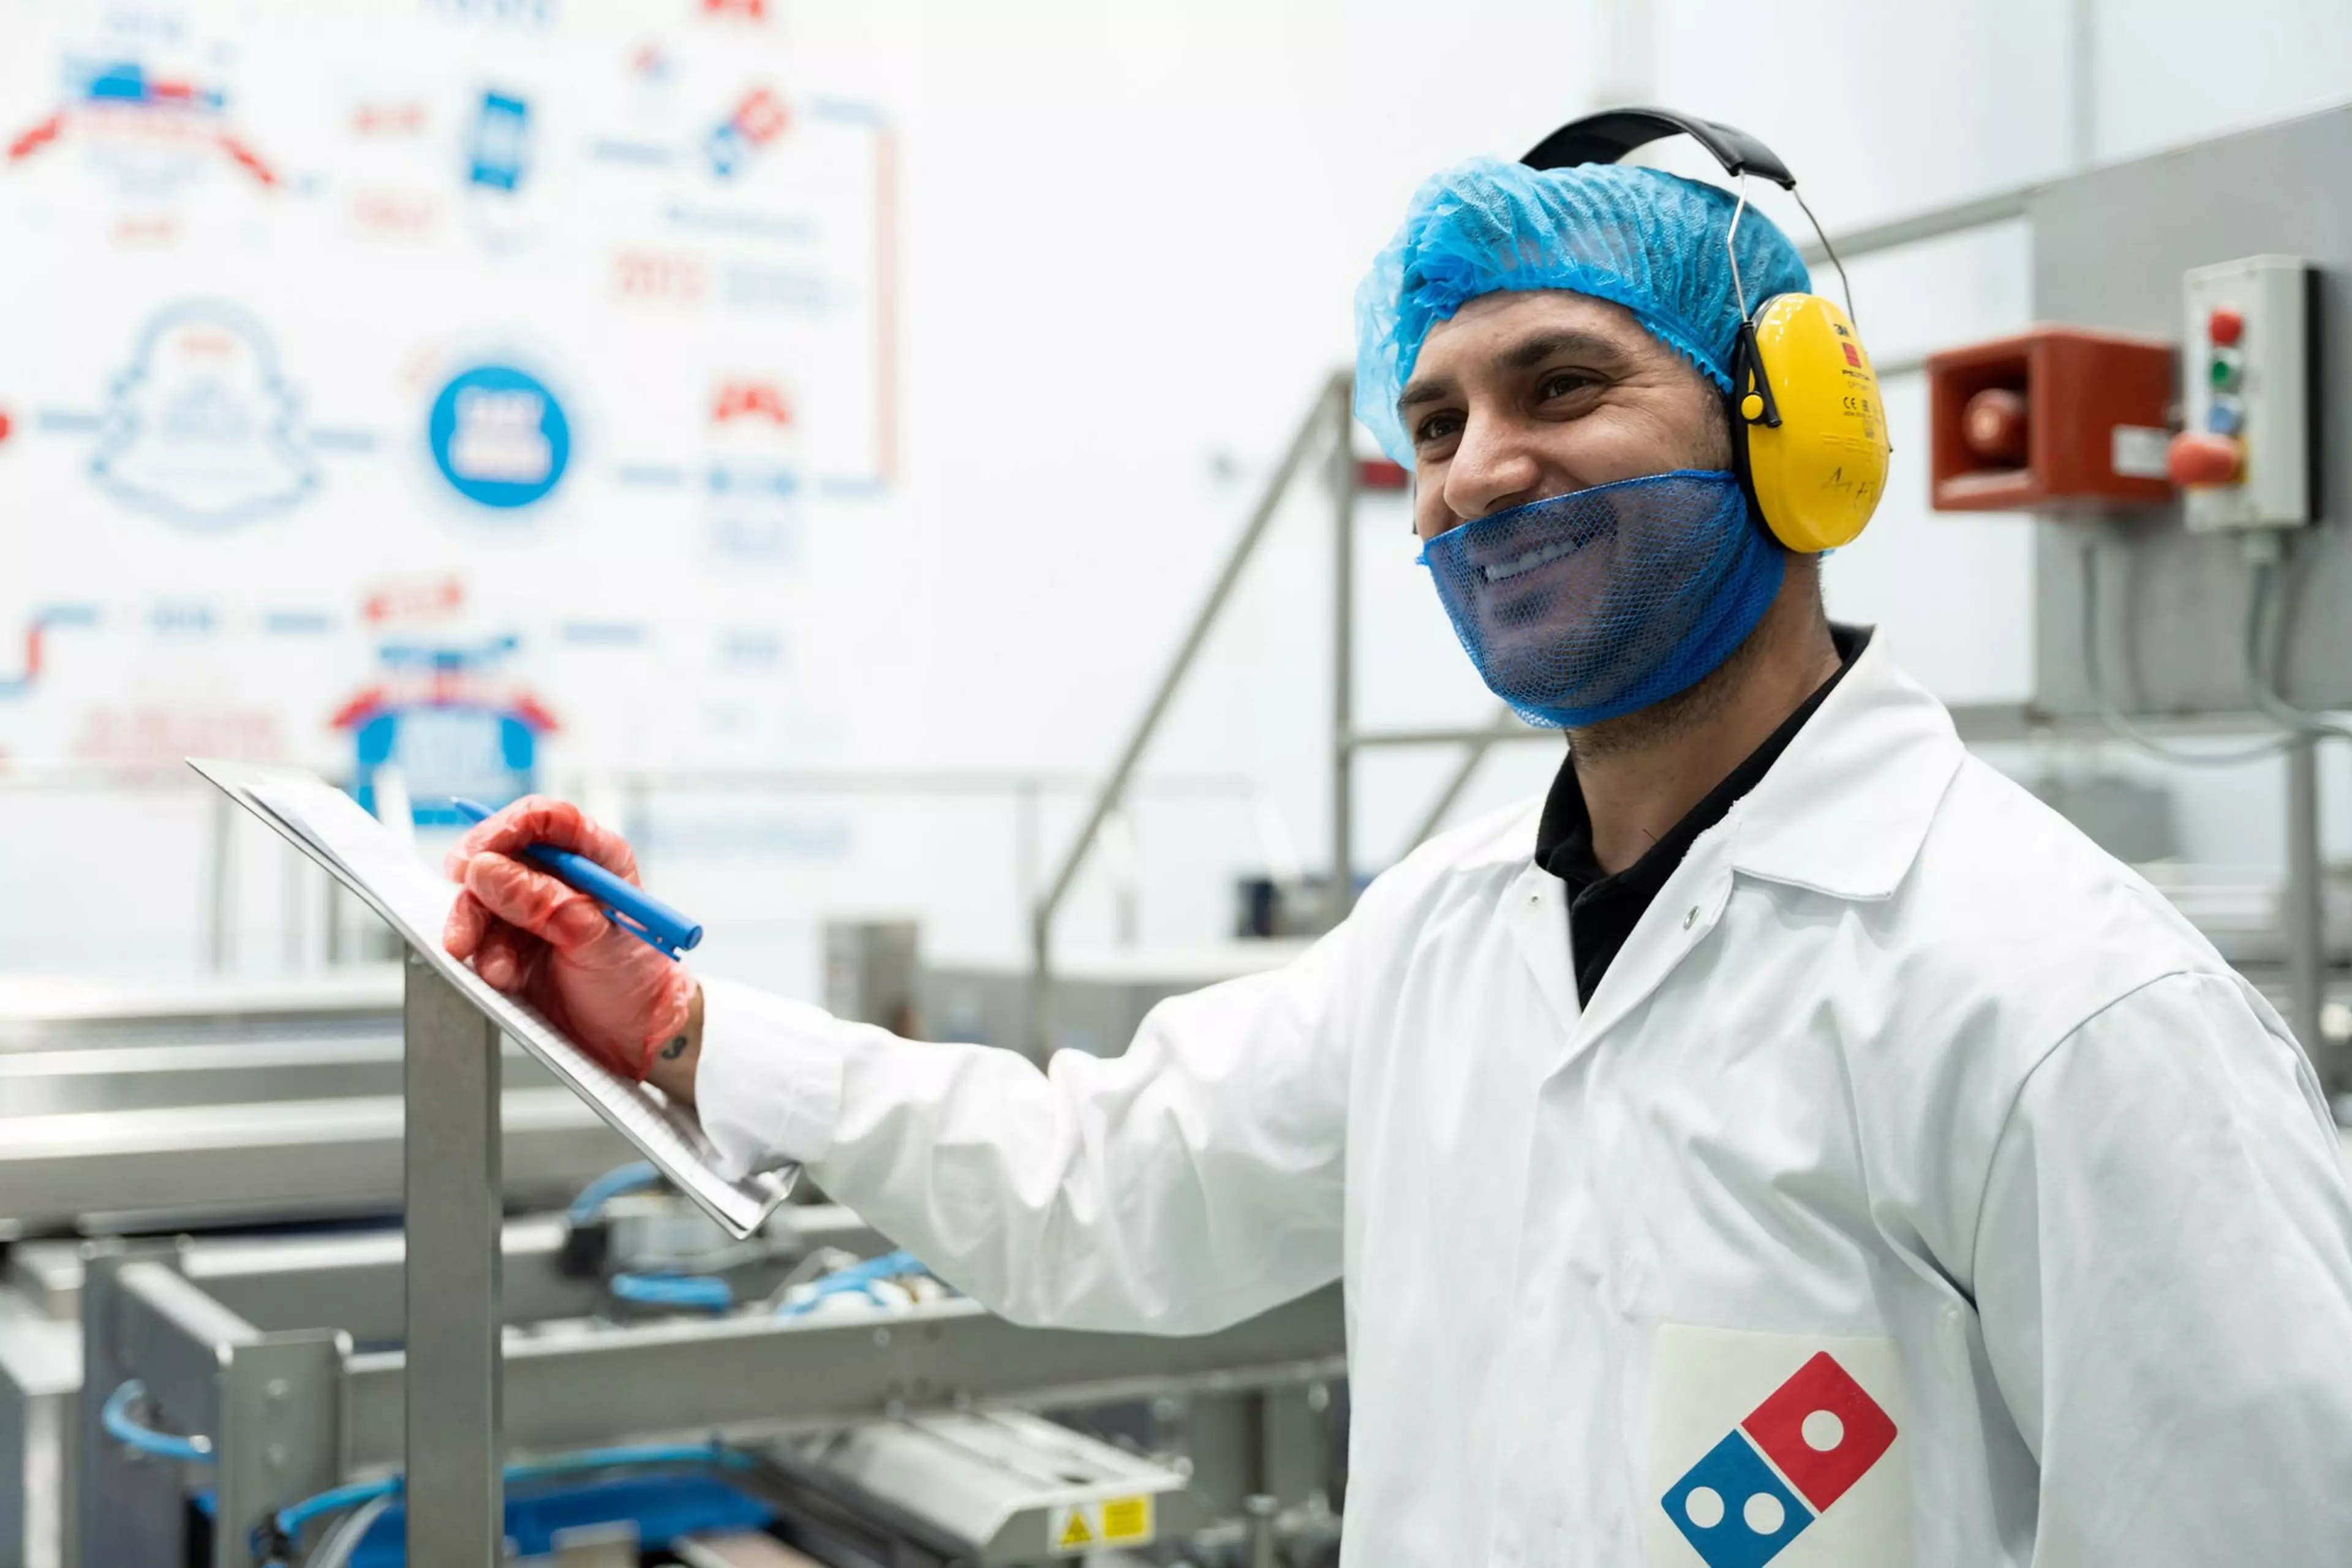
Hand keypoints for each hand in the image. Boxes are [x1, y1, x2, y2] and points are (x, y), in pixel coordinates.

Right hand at [441, 795, 696, 1082]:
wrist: (633, 1038)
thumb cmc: (636, 985)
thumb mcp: (597, 942)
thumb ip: (546, 905)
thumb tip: (488, 870)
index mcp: (597, 860)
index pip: (545, 820)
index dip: (505, 829)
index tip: (474, 859)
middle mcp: (562, 878)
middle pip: (501, 855)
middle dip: (477, 889)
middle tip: (465, 924)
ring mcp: (535, 909)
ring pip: (482, 897)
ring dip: (477, 931)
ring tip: (497, 969)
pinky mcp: (514, 942)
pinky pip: (481, 934)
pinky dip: (483, 955)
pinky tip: (502, 976)